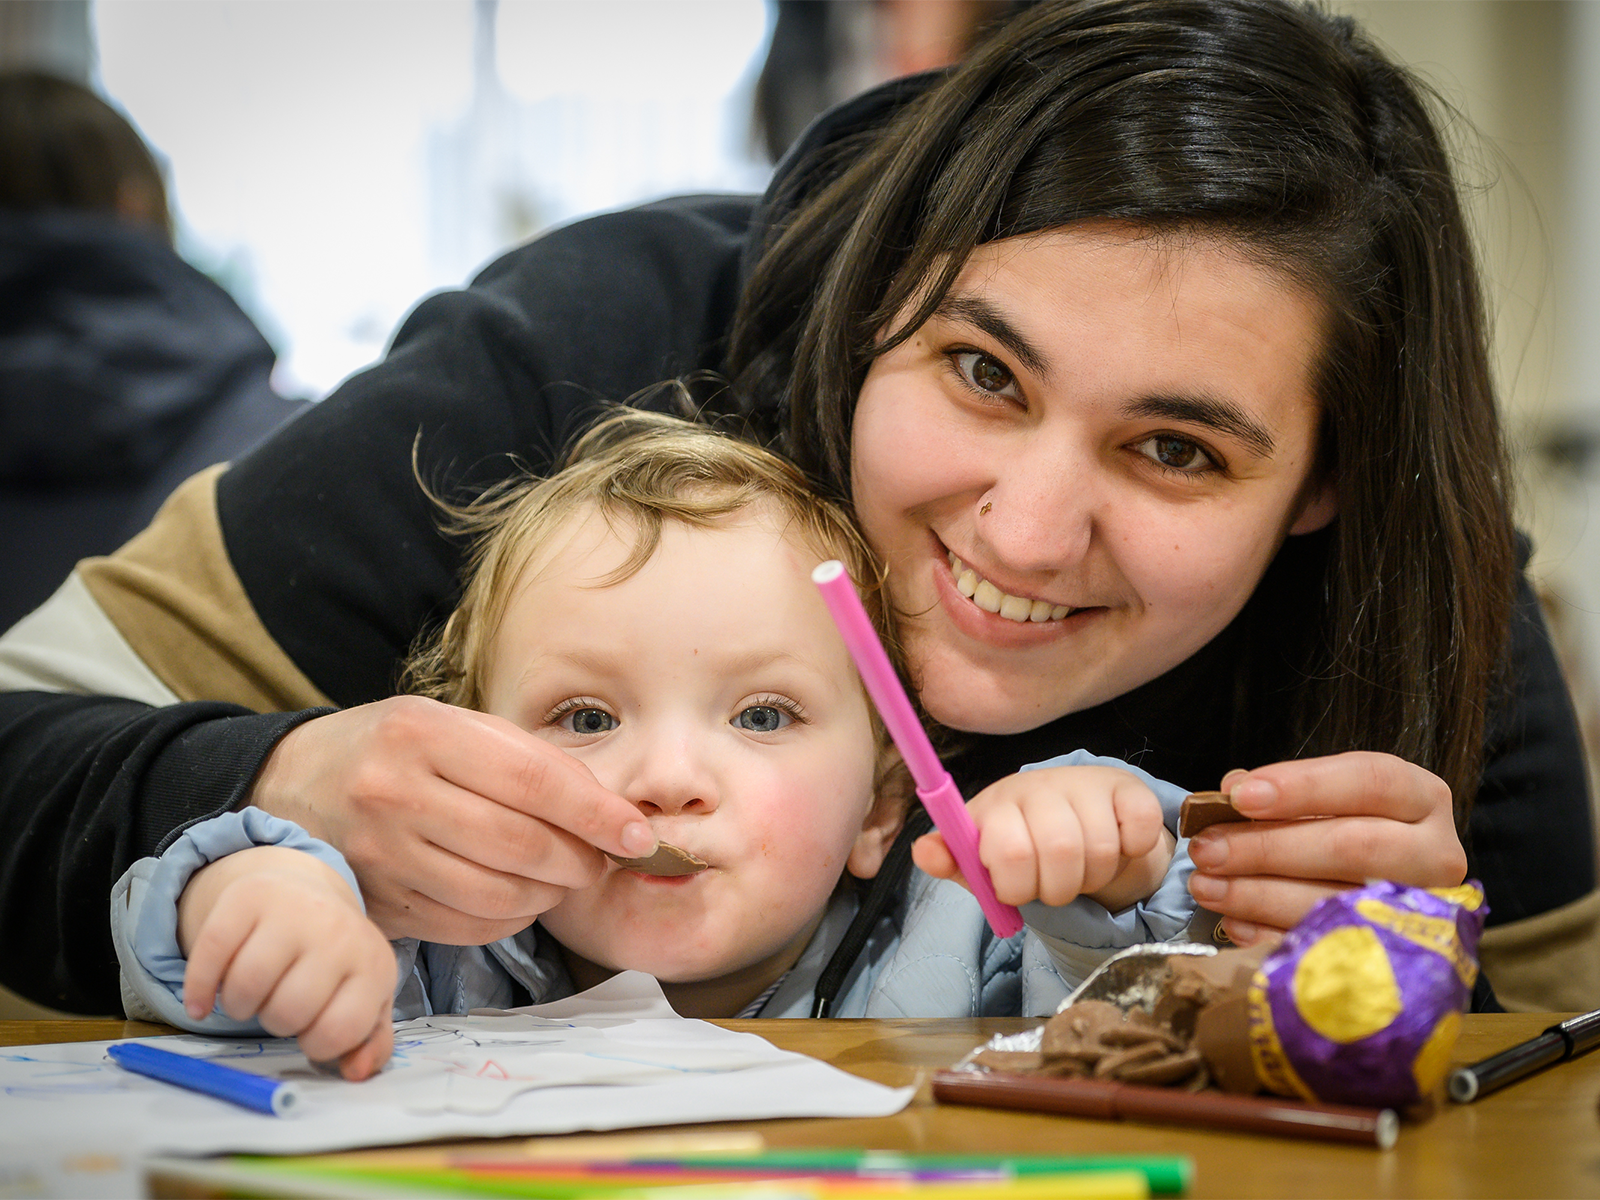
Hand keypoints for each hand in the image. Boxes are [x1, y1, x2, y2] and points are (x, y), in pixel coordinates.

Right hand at [178, 846, 395, 1080]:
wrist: (307, 892)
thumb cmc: (336, 957)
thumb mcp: (367, 995)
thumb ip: (370, 1041)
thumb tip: (356, 1072)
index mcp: (372, 964)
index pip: (338, 1031)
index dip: (316, 1044)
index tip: (311, 1029)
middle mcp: (337, 932)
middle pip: (287, 1011)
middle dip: (276, 1021)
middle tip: (279, 1003)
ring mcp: (294, 910)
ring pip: (245, 987)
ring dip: (238, 1006)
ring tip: (252, 994)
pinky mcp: (249, 896)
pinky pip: (211, 954)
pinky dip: (198, 988)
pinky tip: (203, 1000)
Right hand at [248, 697, 656, 943]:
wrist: (289, 784)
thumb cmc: (391, 749)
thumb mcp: (451, 726)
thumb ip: (527, 760)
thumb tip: (608, 811)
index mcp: (421, 733)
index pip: (532, 779)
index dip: (595, 813)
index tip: (637, 833)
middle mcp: (393, 793)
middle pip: (520, 845)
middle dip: (579, 860)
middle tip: (600, 859)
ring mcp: (379, 855)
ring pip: (497, 895)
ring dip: (548, 894)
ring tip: (560, 876)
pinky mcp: (377, 903)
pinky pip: (466, 927)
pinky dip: (508, 918)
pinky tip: (517, 896)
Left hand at [912, 765, 1171, 910]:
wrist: (1078, 814)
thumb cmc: (1023, 843)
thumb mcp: (982, 859)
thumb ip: (953, 860)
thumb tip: (924, 853)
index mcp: (998, 804)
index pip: (1007, 850)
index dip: (1015, 885)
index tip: (1015, 888)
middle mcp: (1039, 785)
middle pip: (1059, 850)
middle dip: (1057, 887)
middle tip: (1052, 884)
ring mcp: (1085, 783)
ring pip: (1099, 849)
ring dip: (1093, 877)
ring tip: (1080, 870)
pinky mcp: (1130, 788)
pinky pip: (1139, 831)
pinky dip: (1132, 853)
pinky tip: (1117, 847)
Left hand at [1186, 751, 1465, 944]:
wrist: (1394, 895)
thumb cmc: (1349, 830)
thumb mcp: (1327, 799)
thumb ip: (1284, 792)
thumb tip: (1234, 790)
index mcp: (1421, 798)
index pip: (1371, 781)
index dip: (1304, 786)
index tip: (1240, 796)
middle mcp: (1435, 853)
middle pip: (1352, 845)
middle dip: (1268, 847)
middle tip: (1207, 849)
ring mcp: (1420, 912)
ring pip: (1337, 902)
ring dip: (1259, 895)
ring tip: (1205, 886)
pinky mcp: (1398, 959)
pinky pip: (1328, 949)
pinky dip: (1274, 935)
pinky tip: (1234, 923)